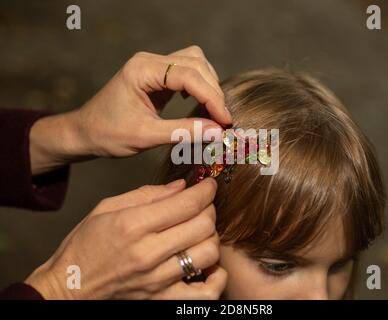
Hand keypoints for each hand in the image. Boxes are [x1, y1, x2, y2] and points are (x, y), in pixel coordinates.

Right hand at [25, 178, 226, 298]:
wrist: (69, 288)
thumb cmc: (85, 245)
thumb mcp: (107, 208)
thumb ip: (147, 194)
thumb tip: (181, 187)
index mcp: (133, 225)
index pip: (187, 204)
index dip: (206, 190)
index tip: (209, 186)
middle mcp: (148, 253)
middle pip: (203, 225)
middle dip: (210, 209)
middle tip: (203, 205)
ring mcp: (158, 281)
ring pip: (208, 253)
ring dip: (211, 238)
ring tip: (200, 233)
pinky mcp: (163, 300)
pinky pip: (206, 294)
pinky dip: (216, 278)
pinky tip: (207, 265)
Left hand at [30, 45, 231, 174]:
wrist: (85, 131)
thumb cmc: (108, 133)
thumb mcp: (146, 136)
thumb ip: (183, 132)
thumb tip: (217, 132)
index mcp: (142, 70)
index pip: (188, 75)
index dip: (211, 97)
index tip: (225, 120)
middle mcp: (149, 61)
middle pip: (196, 64)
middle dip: (212, 91)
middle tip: (222, 120)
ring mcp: (153, 65)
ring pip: (195, 62)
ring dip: (209, 85)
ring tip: (214, 111)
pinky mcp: (157, 75)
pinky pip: (187, 71)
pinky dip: (200, 84)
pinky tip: (199, 101)